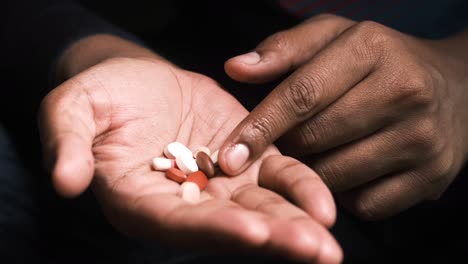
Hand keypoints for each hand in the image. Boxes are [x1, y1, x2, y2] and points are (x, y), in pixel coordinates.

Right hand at [38, 57, 340, 262]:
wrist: (138, 82)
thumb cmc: (101, 96)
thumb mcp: (72, 108)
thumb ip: (67, 142)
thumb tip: (65, 180)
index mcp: (140, 200)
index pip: (177, 222)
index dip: (213, 228)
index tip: (252, 231)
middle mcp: (185, 202)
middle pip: (229, 226)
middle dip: (272, 238)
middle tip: (317, 251)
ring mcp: (220, 183)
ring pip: (260, 207)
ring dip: (295, 223)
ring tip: (329, 238)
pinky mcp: (246, 158)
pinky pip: (276, 175)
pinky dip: (299, 188)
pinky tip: (326, 204)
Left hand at [220, 14, 467, 219]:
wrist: (458, 87)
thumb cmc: (381, 61)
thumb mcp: (336, 37)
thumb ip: (284, 49)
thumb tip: (235, 69)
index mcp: (372, 49)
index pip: (301, 95)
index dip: (260, 127)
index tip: (228, 154)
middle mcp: (404, 91)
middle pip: (313, 139)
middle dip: (286, 148)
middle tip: (285, 142)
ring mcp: (422, 138)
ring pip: (334, 176)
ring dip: (312, 171)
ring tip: (319, 151)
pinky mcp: (432, 176)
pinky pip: (363, 203)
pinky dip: (344, 192)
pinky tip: (349, 168)